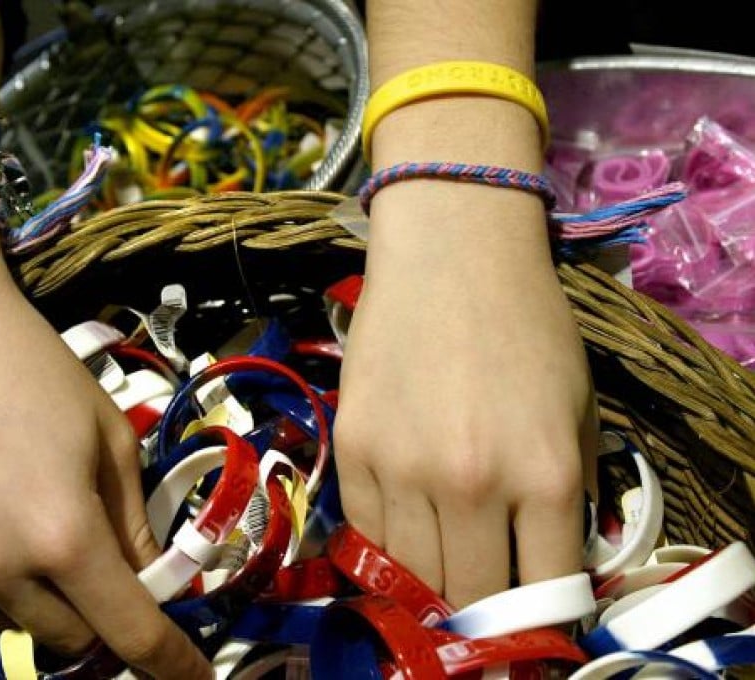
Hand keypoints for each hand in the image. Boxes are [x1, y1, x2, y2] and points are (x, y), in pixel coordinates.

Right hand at [0, 274, 209, 678]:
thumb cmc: (33, 368)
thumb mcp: (109, 436)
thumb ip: (131, 520)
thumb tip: (147, 576)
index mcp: (65, 535)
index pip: (131, 633)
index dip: (170, 663)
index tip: (192, 676)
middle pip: (70, 639)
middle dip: (99, 616)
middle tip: (101, 568)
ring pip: (9, 627)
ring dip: (38, 603)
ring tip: (32, 533)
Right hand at [333, 210, 598, 607]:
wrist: (450, 255)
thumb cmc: (526, 325)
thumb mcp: (578, 410)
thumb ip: (568, 493)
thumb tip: (544, 557)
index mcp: (543, 475)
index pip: (544, 593)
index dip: (539, 616)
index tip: (529, 611)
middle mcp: (471, 485)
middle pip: (468, 598)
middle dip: (479, 608)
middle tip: (481, 587)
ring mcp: (402, 470)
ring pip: (409, 574)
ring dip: (428, 578)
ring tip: (440, 554)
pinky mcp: (352, 449)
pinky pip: (365, 531)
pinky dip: (386, 541)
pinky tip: (404, 520)